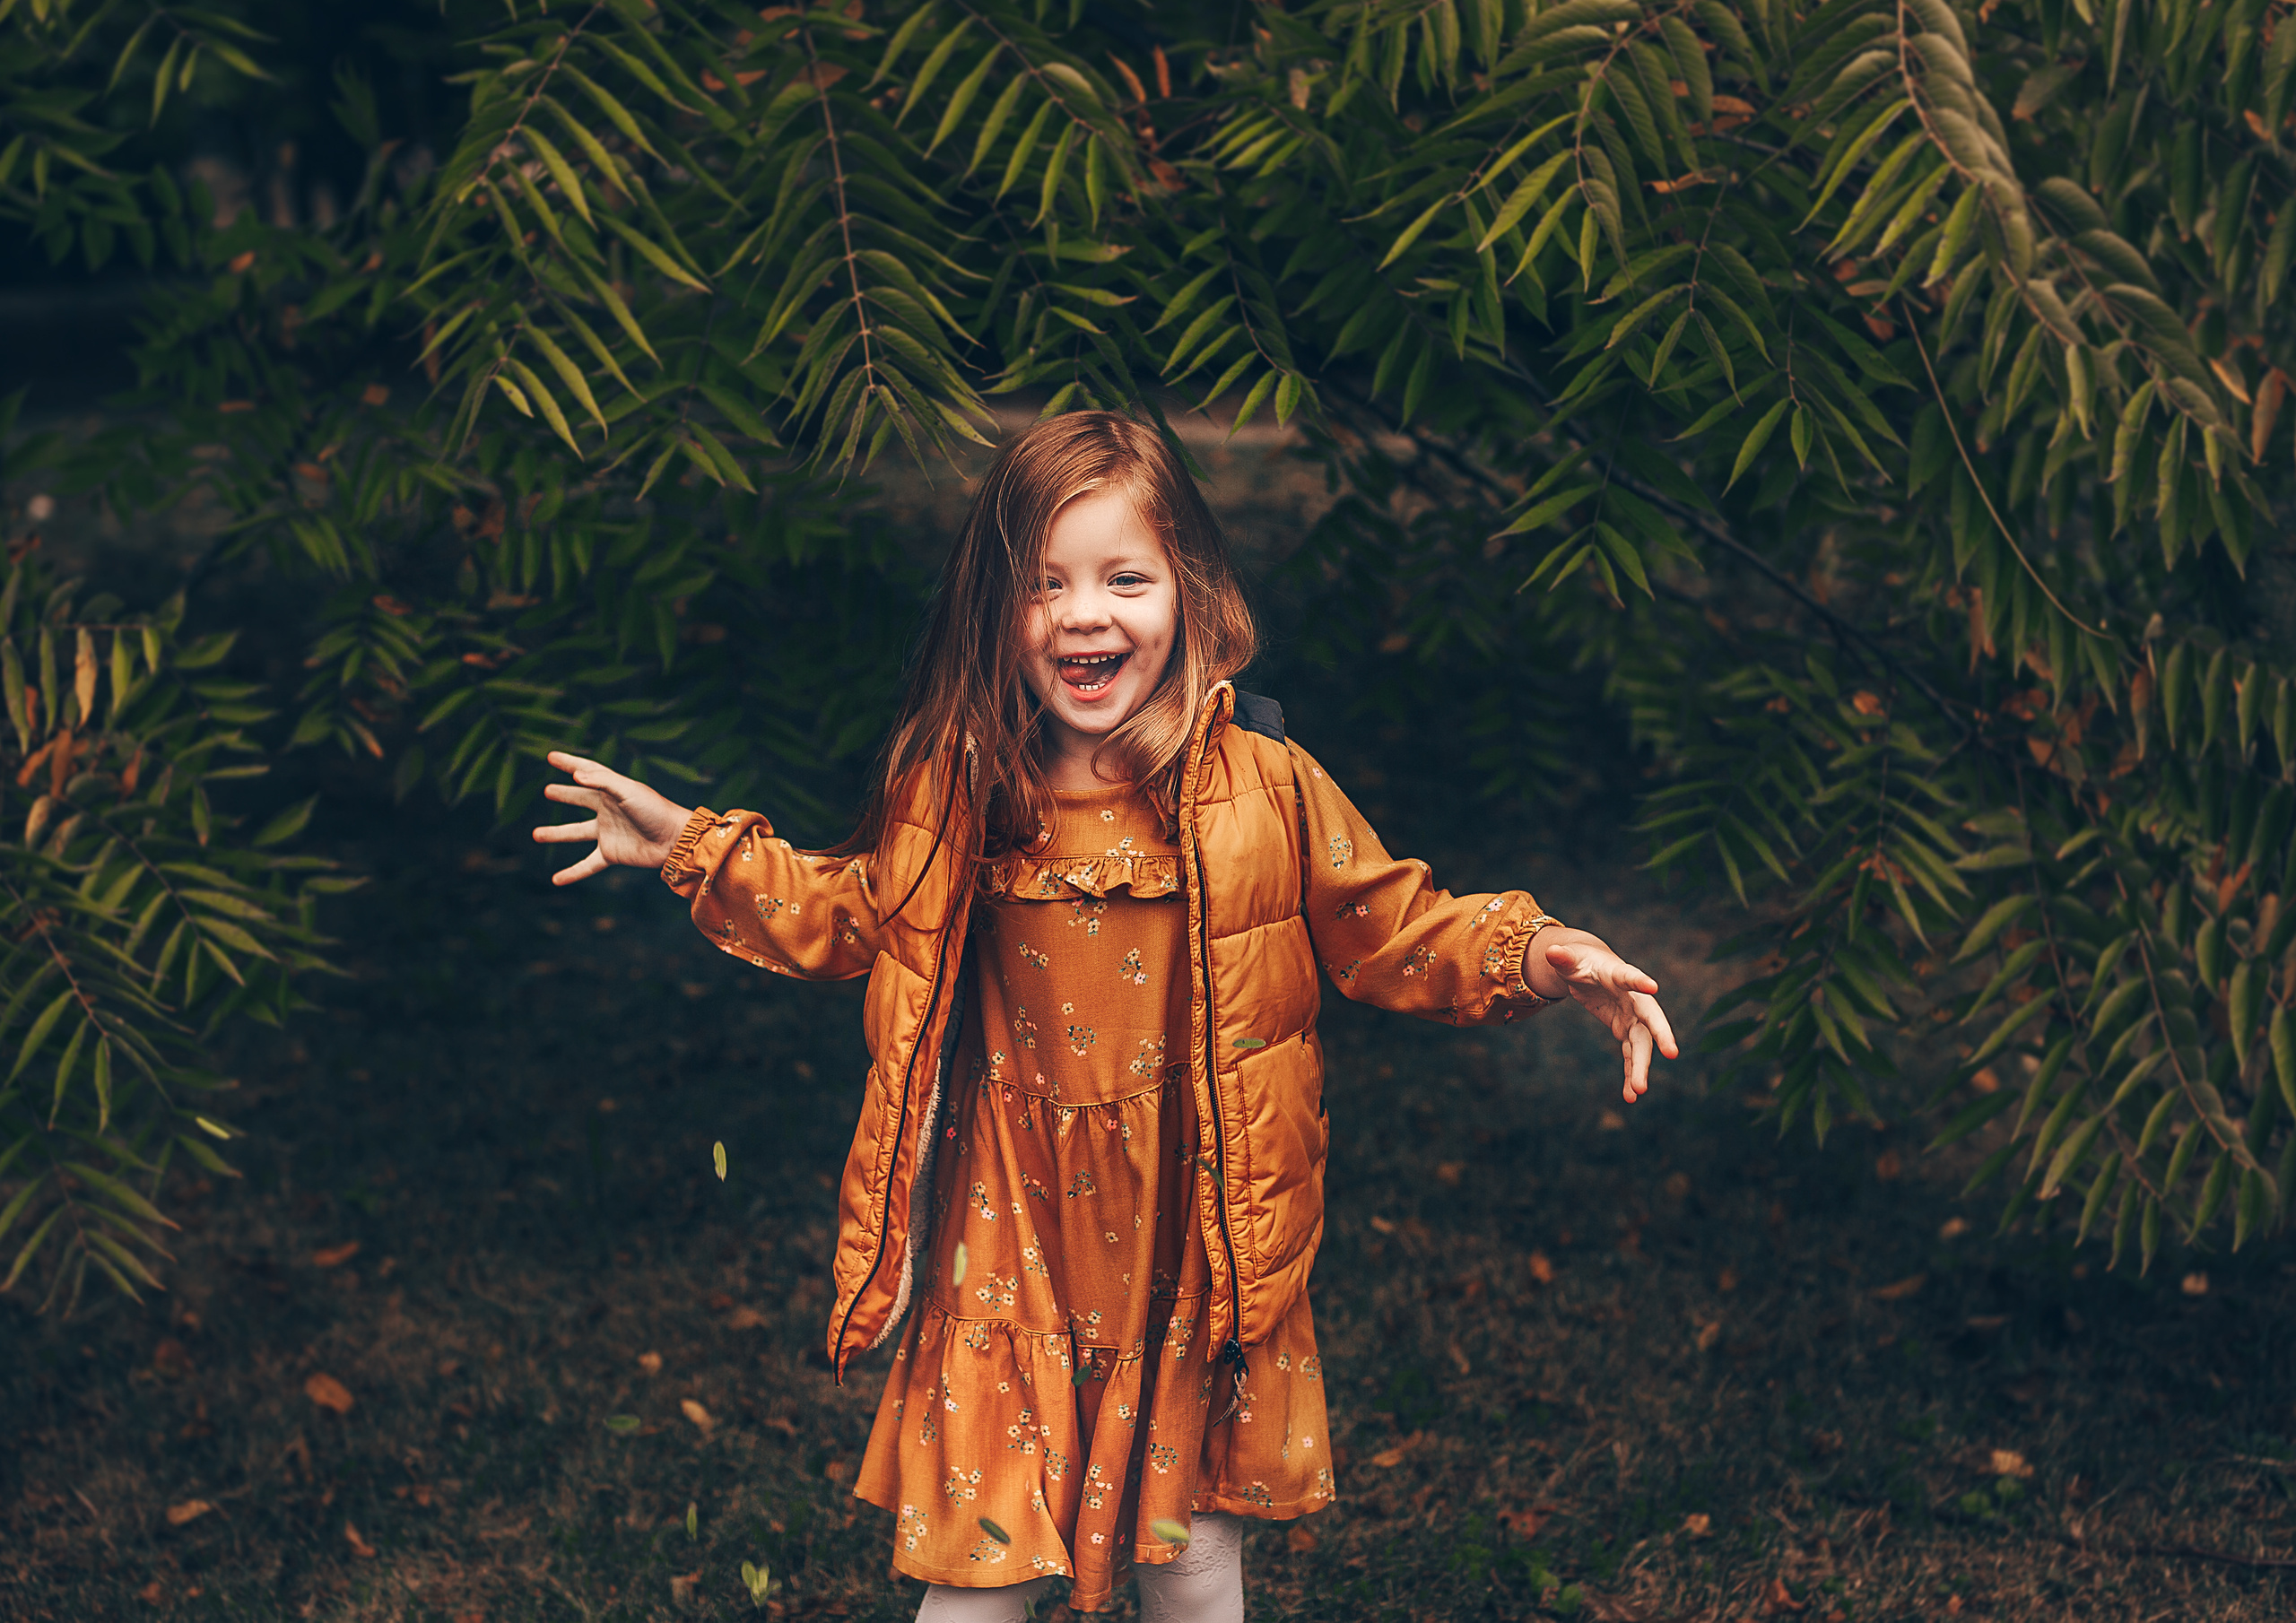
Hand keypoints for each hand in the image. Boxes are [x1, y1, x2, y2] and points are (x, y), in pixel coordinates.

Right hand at [531, 751, 694, 885]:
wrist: (675, 840)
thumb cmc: (656, 810)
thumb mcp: (629, 791)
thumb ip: (603, 781)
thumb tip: (577, 776)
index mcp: (612, 791)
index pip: (586, 772)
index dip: (569, 763)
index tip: (550, 756)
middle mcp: (608, 810)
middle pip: (580, 800)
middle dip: (565, 794)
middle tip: (547, 790)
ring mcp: (608, 832)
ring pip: (576, 833)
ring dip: (556, 833)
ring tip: (535, 834)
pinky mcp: (611, 853)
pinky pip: (587, 864)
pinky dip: (572, 873)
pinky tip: (556, 880)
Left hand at [1526, 927, 1678, 1102]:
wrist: (1587, 969)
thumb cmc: (1579, 960)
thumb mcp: (1568, 959)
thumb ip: (1562, 957)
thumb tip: (1551, 952)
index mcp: (1619, 974)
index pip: (1631, 977)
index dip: (1640, 981)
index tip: (1653, 987)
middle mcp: (1633, 998)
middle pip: (1649, 1018)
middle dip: (1661, 1035)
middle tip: (1672, 1053)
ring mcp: (1631, 1016)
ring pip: (1641, 1044)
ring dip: (1641, 1066)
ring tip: (1639, 1091)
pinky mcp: (1624, 1030)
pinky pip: (1630, 1054)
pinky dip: (1629, 1073)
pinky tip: (1630, 1095)